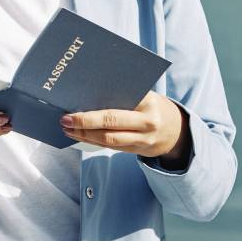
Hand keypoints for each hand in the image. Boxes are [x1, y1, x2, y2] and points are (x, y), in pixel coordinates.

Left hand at [59, 91, 190, 164]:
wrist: (176, 130)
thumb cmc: (151, 106)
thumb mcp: (144, 95)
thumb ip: (123, 92)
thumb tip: (87, 90)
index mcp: (147, 101)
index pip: (119, 100)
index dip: (97, 102)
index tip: (77, 98)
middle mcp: (146, 121)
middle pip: (111, 122)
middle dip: (85, 121)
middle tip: (65, 118)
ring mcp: (143, 138)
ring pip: (108, 139)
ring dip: (84, 134)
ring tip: (66, 128)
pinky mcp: (136, 150)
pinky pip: (110, 147)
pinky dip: (91, 141)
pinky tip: (78, 136)